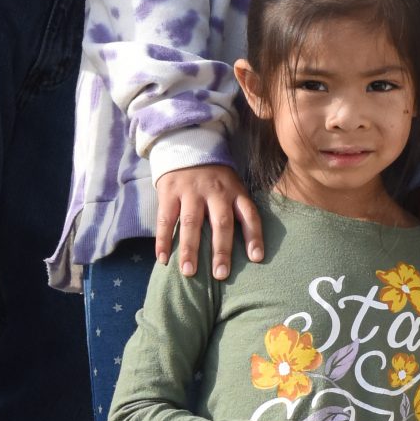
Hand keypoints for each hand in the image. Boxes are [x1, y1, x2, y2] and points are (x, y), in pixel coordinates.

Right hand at [155, 162, 262, 278]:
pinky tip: (162, 259)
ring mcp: (191, 191)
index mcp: (235, 191)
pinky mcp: (169, 191)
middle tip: (221, 274)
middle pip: (221, 223)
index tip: (256, 258)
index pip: (249, 214)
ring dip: (190, 249)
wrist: (187, 145)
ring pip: (192, 223)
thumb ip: (237, 210)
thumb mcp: (232, 186)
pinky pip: (165, 219)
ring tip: (189, 272)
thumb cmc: (215, 178)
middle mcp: (215, 191)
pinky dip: (163, 240)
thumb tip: (248, 249)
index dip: (254, 236)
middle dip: (221, 251)